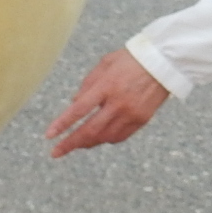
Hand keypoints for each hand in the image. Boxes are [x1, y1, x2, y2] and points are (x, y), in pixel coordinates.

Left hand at [46, 48, 169, 157]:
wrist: (162, 62)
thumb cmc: (130, 59)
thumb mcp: (104, 63)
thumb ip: (87, 84)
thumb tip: (74, 103)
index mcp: (106, 85)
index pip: (79, 110)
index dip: (63, 124)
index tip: (49, 135)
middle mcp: (118, 103)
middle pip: (90, 130)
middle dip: (70, 143)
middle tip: (56, 153)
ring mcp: (131, 114)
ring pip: (104, 137)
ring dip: (87, 143)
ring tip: (75, 145)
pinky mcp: (142, 120)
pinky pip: (120, 137)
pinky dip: (106, 139)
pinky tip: (97, 138)